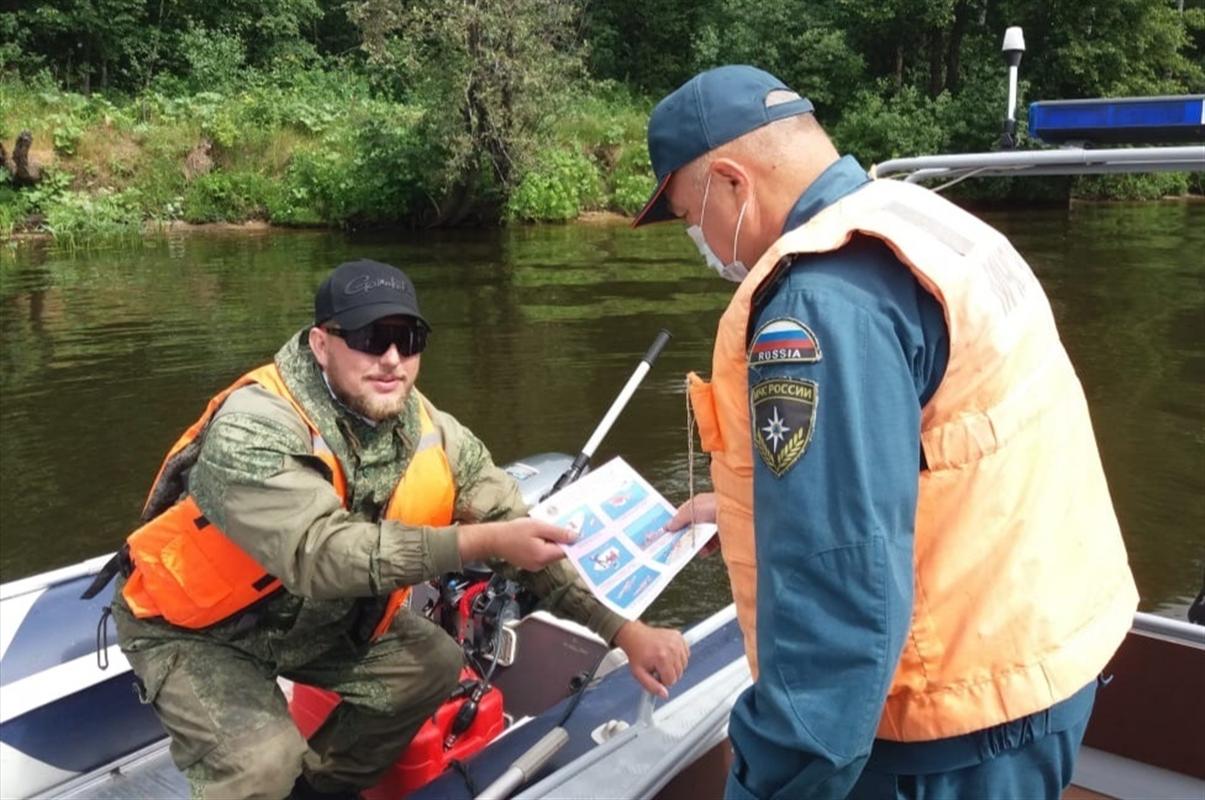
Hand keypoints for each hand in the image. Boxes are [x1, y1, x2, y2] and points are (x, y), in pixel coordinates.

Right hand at [460, 518, 574, 571]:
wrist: (493, 539)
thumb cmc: (513, 531)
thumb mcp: (538, 526)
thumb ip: (558, 532)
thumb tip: (575, 536)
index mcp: (544, 556)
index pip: (566, 551)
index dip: (570, 540)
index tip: (574, 530)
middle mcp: (541, 564)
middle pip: (559, 552)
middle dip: (559, 539)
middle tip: (552, 526)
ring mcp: (535, 566)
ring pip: (551, 553)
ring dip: (550, 541)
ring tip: (539, 530)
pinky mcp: (530, 564)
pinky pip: (543, 554)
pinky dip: (542, 545)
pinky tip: (534, 536)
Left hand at [613, 620, 688, 698]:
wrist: (635, 636)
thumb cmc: (636, 654)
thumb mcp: (639, 674)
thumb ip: (652, 686)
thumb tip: (664, 695)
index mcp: (662, 658)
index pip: (671, 680)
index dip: (662, 680)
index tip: (655, 674)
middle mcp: (671, 648)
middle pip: (679, 673)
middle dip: (668, 673)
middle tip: (657, 667)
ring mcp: (676, 641)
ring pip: (684, 665)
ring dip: (674, 665)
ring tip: (662, 660)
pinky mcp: (679, 636)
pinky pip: (686, 653)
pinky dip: (679, 656)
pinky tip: (668, 654)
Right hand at [666, 492, 720, 556]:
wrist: (739, 512)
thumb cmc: (714, 506)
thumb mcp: (692, 511)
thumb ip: (679, 519)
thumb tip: (667, 526)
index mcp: (699, 504)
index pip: (684, 513)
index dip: (676, 523)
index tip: (668, 534)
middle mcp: (708, 512)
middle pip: (693, 526)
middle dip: (686, 536)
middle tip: (677, 546)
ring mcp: (717, 523)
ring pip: (703, 536)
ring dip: (697, 544)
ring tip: (692, 550)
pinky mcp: (725, 534)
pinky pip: (713, 543)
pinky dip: (708, 548)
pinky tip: (703, 552)